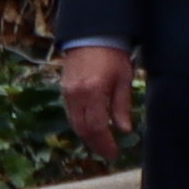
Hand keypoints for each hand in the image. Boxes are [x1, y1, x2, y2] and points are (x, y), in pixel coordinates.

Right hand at [57, 41, 138, 160]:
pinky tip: (91, 128)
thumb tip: (124, 130)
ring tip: (101, 143)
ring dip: (87, 136)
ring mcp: (67, 92)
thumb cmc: (114, 55)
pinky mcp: (63, 89)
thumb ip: (122, 106)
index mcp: (94, 91)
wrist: (92, 34)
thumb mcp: (124, 79)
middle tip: (108, 152)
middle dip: (95, 144)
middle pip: (82, 129)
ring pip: (74, 123)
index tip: (114, 154)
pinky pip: (70, 113)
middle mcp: (76, 94)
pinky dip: (80, 124)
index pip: (96, 127)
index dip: (104, 144)